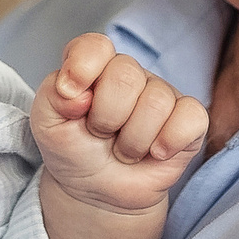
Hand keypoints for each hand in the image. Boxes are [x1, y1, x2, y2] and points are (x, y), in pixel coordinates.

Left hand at [30, 33, 206, 215]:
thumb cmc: (73, 150)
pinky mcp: (188, 120)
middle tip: (100, 135)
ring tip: (124, 150)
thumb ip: (51, 97)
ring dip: (133, 141)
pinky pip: (192, 118)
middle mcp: (129, 74)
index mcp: (93, 66)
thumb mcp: (46, 125)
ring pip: (156, 102)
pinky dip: (170, 141)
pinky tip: (155, 153)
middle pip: (125, 76)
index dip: (83, 67)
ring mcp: (162, 95)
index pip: (95, 46)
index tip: (71, 95)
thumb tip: (75, 90)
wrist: (98, 192)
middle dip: (106, 118)